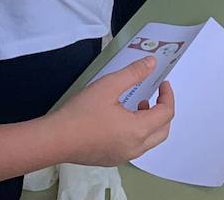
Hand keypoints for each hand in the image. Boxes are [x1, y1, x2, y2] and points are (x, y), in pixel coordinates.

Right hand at [55, 57, 174, 165]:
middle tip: (154, 94)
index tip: (163, 82)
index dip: (168, 96)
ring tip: (137, 104)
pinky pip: (135, 147)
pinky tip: (121, 120)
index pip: (166, 114)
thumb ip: (133, 73)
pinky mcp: (112, 160)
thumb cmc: (82, 112)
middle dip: (163, 111)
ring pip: (149, 141)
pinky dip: (138, 133)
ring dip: (151, 122)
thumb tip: (152, 63)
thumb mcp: (109, 86)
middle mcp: (135, 148)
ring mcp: (123, 157)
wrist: (55, 139)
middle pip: (162, 131)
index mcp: (138, 130)